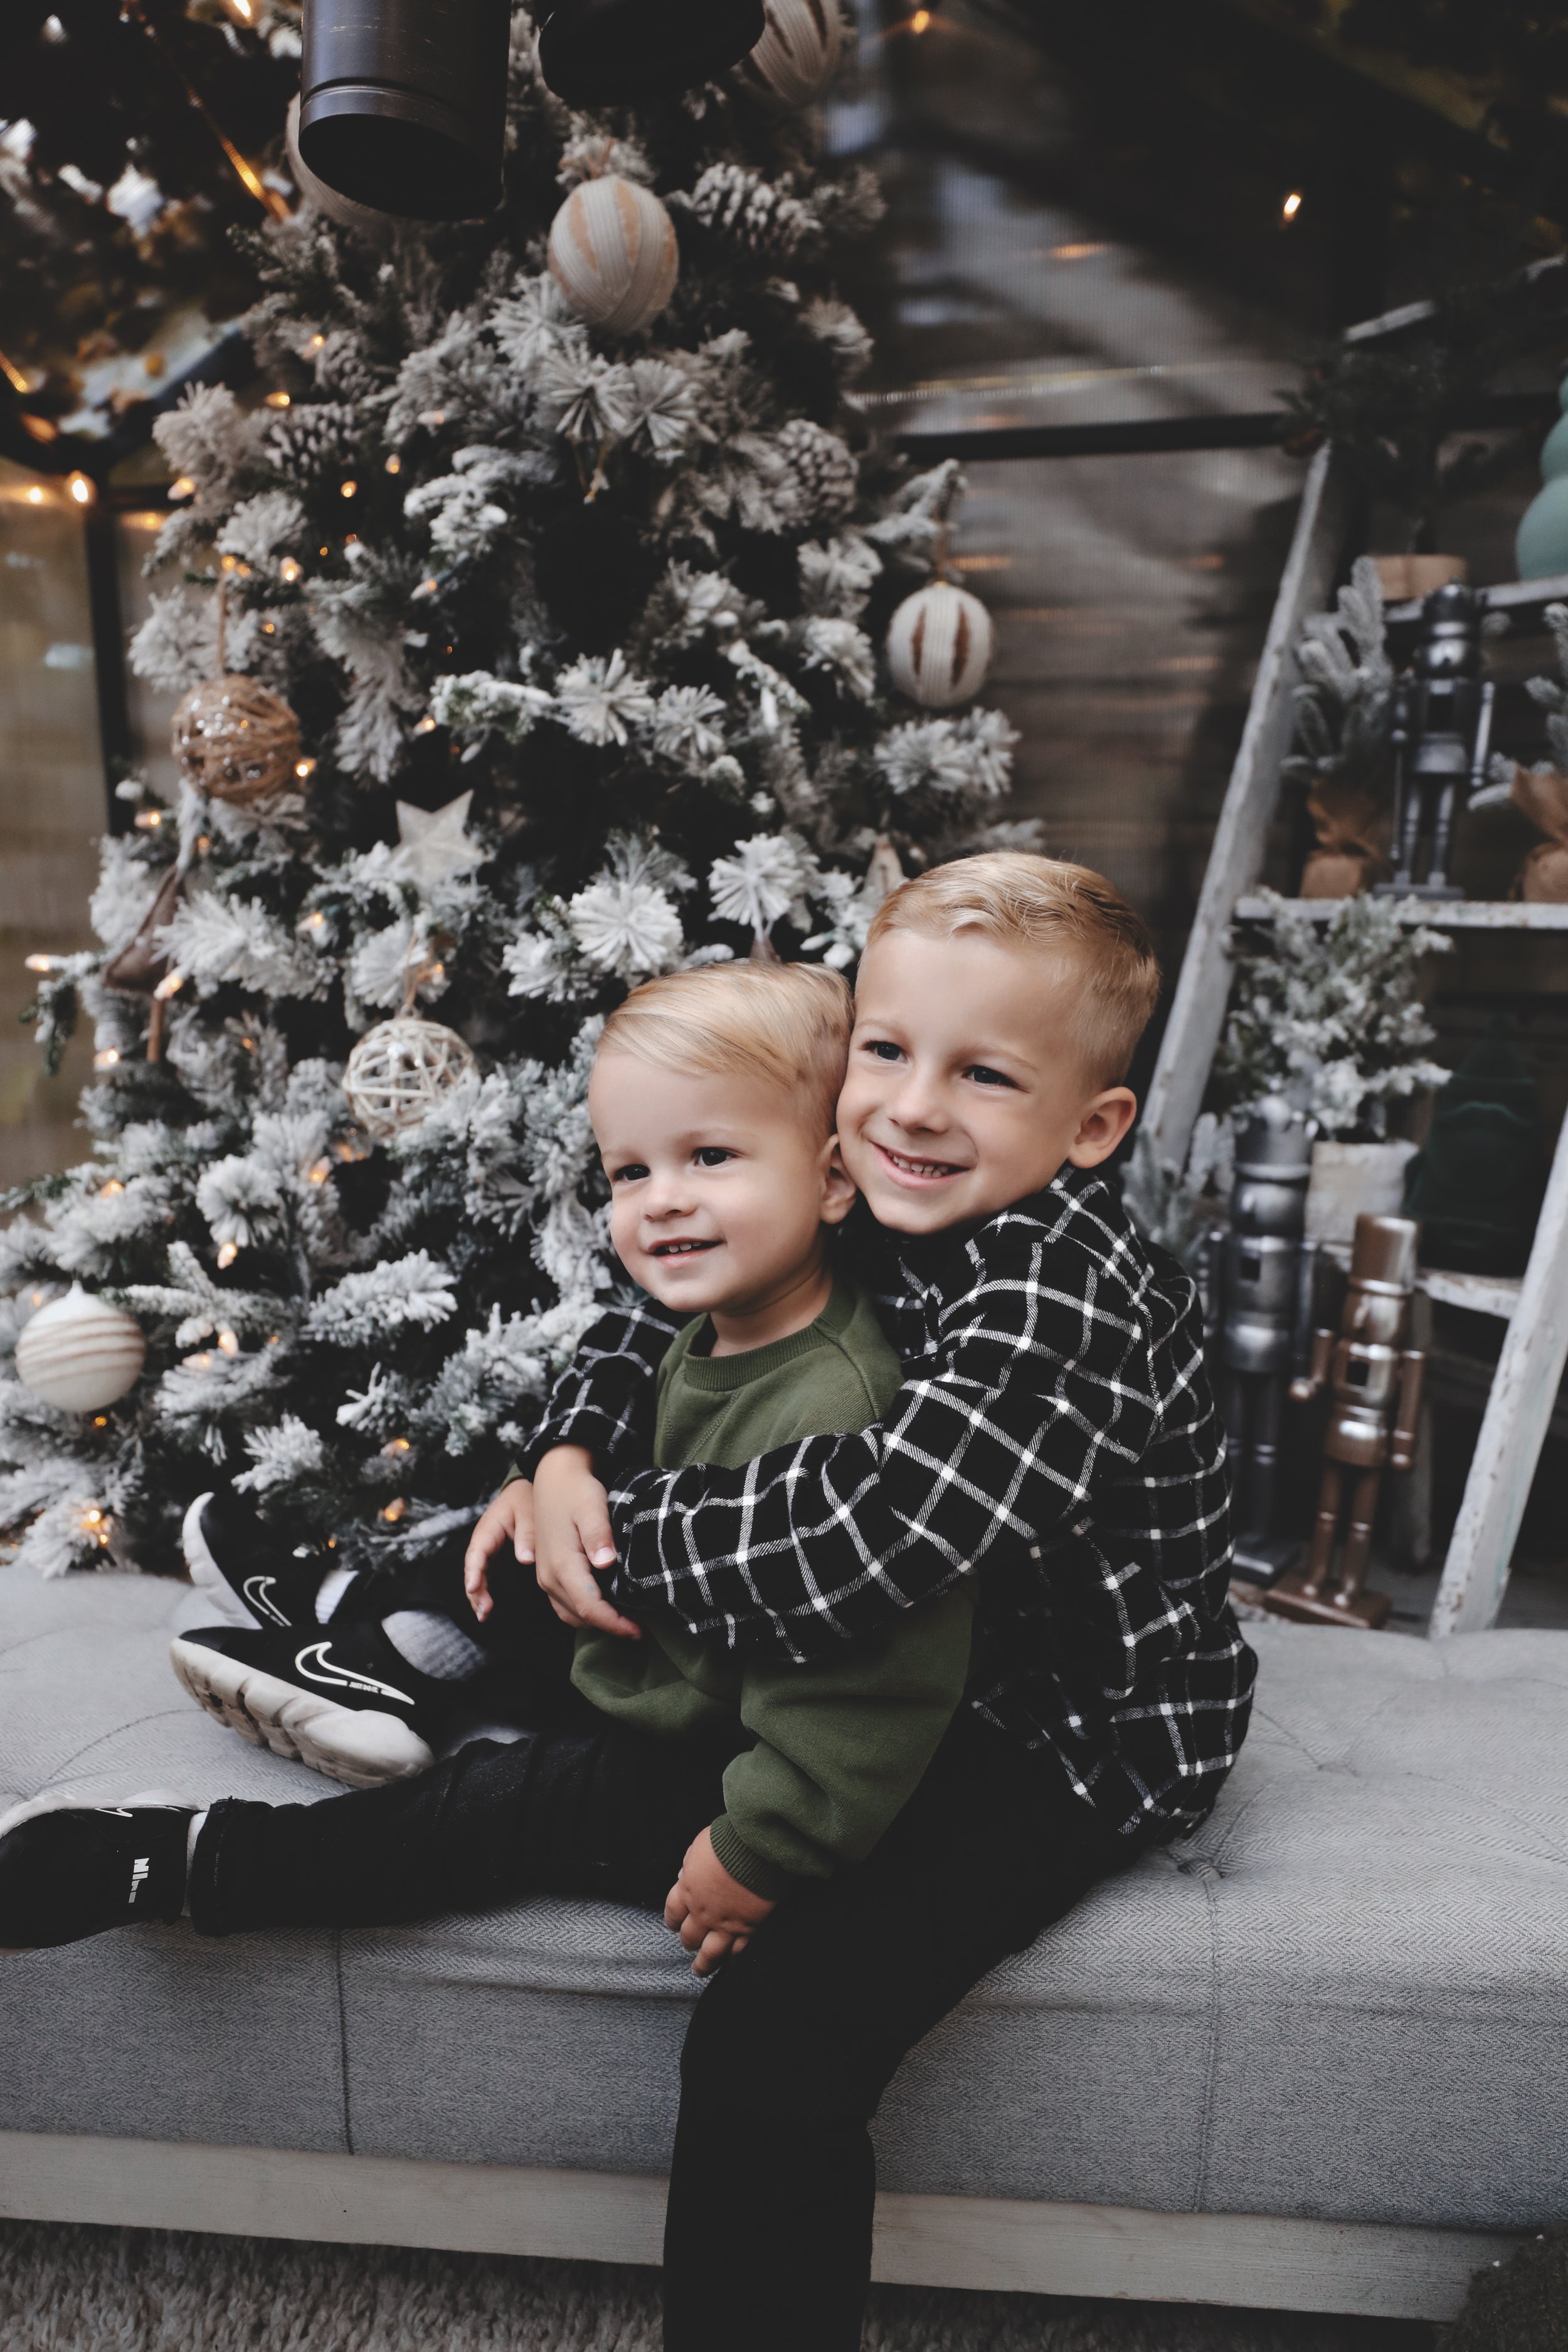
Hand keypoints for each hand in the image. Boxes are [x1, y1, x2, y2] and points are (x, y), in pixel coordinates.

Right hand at [463, 1479, 534, 1620]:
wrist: (522, 1491)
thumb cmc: (524, 1500)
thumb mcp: (527, 1511)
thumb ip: (526, 1534)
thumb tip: (525, 1559)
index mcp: (487, 1529)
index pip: (476, 1552)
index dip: (473, 1571)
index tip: (473, 1587)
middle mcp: (482, 1541)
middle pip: (472, 1569)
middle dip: (475, 1590)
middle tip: (484, 1610)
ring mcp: (485, 1550)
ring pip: (476, 1575)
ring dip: (477, 1595)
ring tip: (484, 1614)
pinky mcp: (492, 1557)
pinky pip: (483, 1575)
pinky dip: (483, 1591)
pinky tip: (487, 1607)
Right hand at [534, 1445, 640, 1640]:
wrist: (554, 1478)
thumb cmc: (576, 1491)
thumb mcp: (591, 1507)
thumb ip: (598, 1535)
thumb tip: (606, 1562)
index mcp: (561, 1564)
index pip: (589, 1607)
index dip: (615, 1623)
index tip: (639, 1630)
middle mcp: (549, 1576)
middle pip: (580, 1615)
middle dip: (610, 1626)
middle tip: (641, 1628)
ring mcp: (545, 1577)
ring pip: (571, 1615)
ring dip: (597, 1622)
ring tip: (627, 1621)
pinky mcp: (547, 1573)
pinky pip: (564, 1606)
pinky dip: (584, 1613)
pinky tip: (607, 1607)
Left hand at [664, 1827, 775, 1976]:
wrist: (755, 1848)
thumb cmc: (727, 1841)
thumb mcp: (698, 1847)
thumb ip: (691, 1864)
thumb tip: (686, 1873)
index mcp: (688, 1890)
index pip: (673, 1913)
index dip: (673, 1920)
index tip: (675, 1924)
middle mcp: (703, 1912)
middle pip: (689, 1937)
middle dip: (688, 1941)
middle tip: (690, 1944)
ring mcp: (726, 1924)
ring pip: (710, 1954)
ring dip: (704, 1964)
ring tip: (700, 1970)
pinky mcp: (749, 1928)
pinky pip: (738, 1950)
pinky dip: (733, 1957)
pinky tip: (731, 1960)